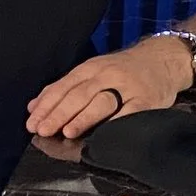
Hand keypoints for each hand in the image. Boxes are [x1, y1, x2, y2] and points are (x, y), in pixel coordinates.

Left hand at [26, 37, 188, 138]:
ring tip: (67, 132)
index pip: (64, 87)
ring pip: (102, 102)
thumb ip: (64, 88)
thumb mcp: (92, 71)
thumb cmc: (122, 70)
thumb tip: (33, 107)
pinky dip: (115, 125)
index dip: (47, 106)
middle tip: (43, 130)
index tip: (32, 123)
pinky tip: (103, 137)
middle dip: (58, 114)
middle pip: (79, 94)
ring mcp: (128, 87)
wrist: (163, 59)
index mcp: (90, 68)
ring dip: (83, 118)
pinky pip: (129, 113)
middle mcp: (107, 75)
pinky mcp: (146, 100)